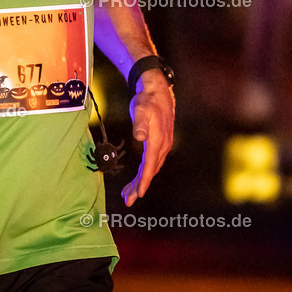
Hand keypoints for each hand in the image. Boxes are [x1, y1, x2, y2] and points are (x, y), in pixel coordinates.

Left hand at [121, 69, 174, 206]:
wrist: (158, 90)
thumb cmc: (147, 100)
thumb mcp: (140, 109)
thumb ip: (139, 123)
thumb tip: (140, 137)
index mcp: (158, 141)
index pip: (150, 166)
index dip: (144, 181)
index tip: (138, 195)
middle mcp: (163, 145)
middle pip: (151, 171)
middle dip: (140, 186)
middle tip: (128, 200)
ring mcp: (163, 144)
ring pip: (152, 168)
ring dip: (141, 181)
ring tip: (128, 192)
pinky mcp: (161, 142)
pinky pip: (152, 161)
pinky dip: (145, 171)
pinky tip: (139, 176)